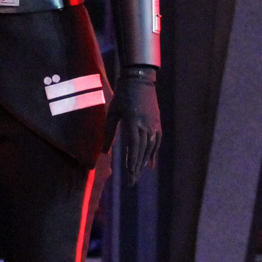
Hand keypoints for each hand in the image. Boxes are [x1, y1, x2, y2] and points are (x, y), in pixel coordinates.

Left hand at [111, 65, 160, 183]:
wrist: (141, 79)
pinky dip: (153, 154)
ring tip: (138, 174)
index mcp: (133, 122)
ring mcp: (154, 125)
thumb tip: (103, 151)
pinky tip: (150, 164)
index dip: (131, 163)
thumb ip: (108, 132)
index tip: (128, 175)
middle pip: (141, 151)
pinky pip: (156, 142)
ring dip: (144, 163)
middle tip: (131, 182)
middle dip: (136, 168)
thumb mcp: (112, 111)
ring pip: (150, 148)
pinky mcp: (157, 123)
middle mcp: (146, 125)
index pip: (133, 147)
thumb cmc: (123, 94)